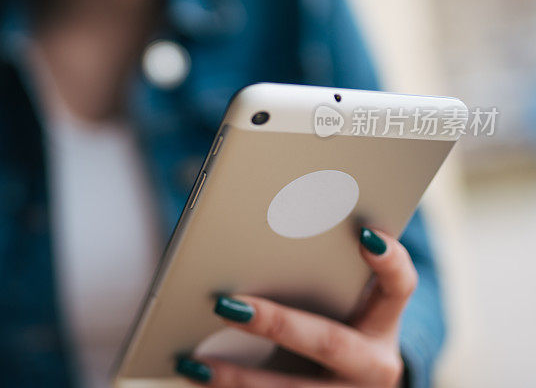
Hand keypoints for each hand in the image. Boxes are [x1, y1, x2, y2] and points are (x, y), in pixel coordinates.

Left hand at [176, 228, 415, 386]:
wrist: (350, 382)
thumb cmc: (334, 320)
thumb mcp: (340, 297)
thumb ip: (316, 267)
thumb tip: (260, 222)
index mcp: (384, 322)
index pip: (400, 286)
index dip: (390, 261)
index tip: (365, 233)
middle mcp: (376, 365)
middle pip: (330, 342)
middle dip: (276, 324)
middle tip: (226, 305)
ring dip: (239, 378)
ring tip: (194, 361)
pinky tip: (196, 376)